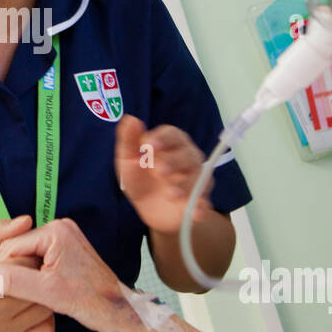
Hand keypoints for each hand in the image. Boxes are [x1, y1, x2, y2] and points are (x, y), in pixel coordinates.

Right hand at [0, 215, 55, 331]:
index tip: (24, 258)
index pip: (17, 265)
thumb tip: (26, 220)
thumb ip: (2, 232)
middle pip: (32, 288)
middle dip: (36, 274)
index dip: (24, 259)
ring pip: (42, 308)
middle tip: (33, 272)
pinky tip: (35, 305)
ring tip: (34, 288)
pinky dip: (47, 316)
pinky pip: (46, 327)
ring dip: (44, 295)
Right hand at [0, 217, 121, 331]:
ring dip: (27, 273)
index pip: (11, 247)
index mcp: (54, 231)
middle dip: (18, 272)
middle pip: (19, 248)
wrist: (115, 309)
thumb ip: (9, 281)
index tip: (18, 292)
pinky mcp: (67, 245)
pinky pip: (39, 256)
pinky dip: (37, 272)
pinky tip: (46, 287)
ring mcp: (65, 235)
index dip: (7, 272)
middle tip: (32, 294)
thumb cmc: (85, 300)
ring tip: (41, 292)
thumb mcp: (43, 292)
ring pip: (27, 254)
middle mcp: (60, 226)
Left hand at [115, 114, 213, 233]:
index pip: (172, 134)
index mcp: (171, 142)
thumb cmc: (139, 176)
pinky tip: (196, 213)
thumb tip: (130, 118)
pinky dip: (201, 207)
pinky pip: (204, 201)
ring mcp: (196, 177)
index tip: (149, 145)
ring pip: (198, 177)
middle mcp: (188, 156)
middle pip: (187, 155)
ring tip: (171, 194)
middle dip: (174, 162)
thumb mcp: (127, 158)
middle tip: (159, 171)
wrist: (148, 208)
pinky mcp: (199, 199)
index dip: (162, 138)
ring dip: (186, 185)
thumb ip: (129, 139)